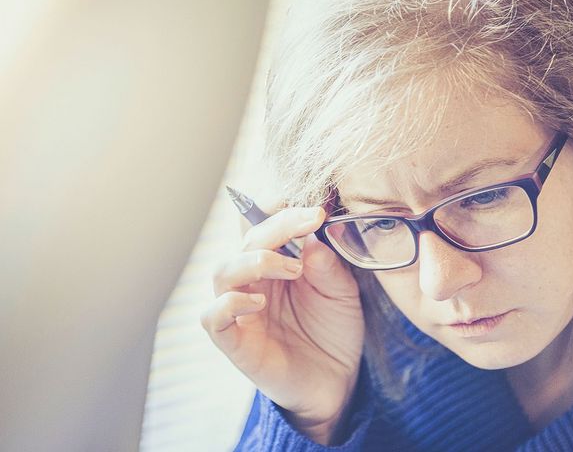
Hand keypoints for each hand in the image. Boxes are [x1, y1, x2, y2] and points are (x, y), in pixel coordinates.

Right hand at [201, 206, 364, 442]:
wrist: (337, 381)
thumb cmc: (334, 330)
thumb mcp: (342, 292)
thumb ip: (329, 265)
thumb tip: (312, 237)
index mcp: (277, 261)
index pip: (264, 223)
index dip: (283, 210)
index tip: (315, 209)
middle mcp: (254, 280)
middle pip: (245, 239)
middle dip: (277, 226)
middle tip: (310, 223)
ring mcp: (241, 310)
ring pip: (223, 271)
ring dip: (254, 260)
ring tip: (293, 268)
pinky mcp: (234, 341)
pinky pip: (212, 317)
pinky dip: (229, 304)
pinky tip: (260, 303)